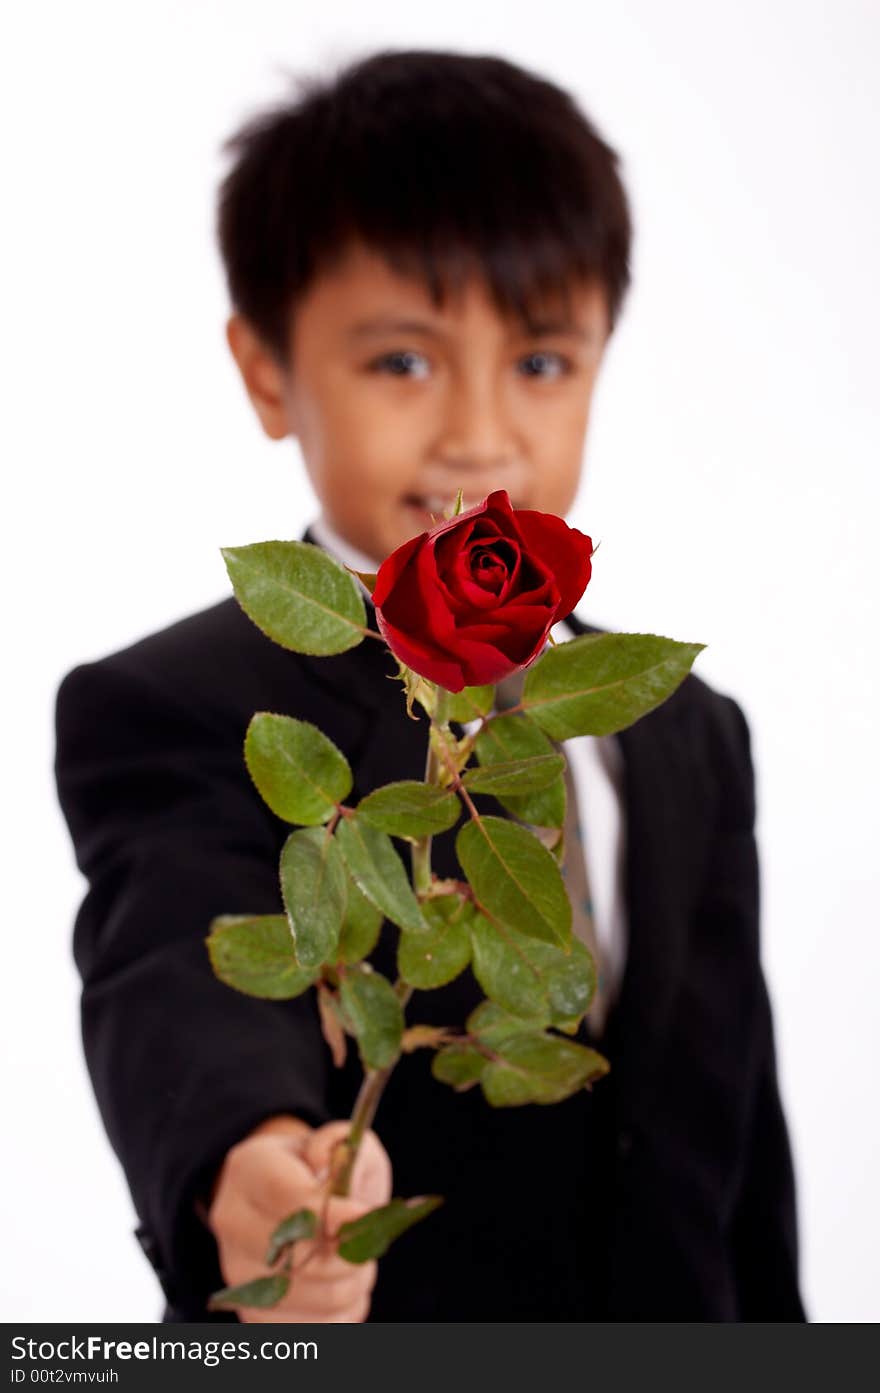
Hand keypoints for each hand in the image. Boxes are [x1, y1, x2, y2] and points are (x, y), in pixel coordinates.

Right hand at [207, 1114, 392, 1322]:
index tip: (365, 1215)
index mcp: (249, 1168)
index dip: (332, 1213)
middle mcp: (231, 1220)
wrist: (290, 1201)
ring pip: (301, 1297)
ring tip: (358, 1265)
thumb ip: (341, 1143)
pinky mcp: (249, 1311)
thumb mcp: (339, 1141)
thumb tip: (328, 1166)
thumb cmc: (322, 1170)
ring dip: (347, 1286)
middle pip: (293, 1254)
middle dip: (346, 1254)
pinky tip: (345, 1289)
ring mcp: (235, 1270)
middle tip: (367, 1243)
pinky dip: (336, 1316)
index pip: (287, 1198)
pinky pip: (301, 1328)